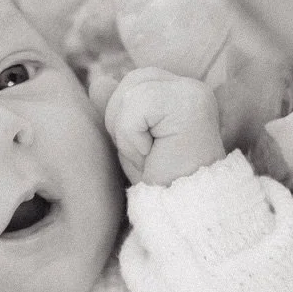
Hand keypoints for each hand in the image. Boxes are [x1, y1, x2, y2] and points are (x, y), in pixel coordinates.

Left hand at [92, 65, 223, 185]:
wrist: (183, 211)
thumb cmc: (160, 182)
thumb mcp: (130, 142)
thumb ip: (118, 109)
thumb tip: (98, 80)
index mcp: (182, 94)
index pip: (135, 83)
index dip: (126, 119)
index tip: (149, 151)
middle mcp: (193, 88)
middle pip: (131, 82)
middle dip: (124, 122)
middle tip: (148, 155)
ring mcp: (194, 92)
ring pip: (131, 92)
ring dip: (127, 133)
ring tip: (151, 156)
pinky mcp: (189, 103)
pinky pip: (135, 106)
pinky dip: (132, 136)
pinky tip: (152, 156)